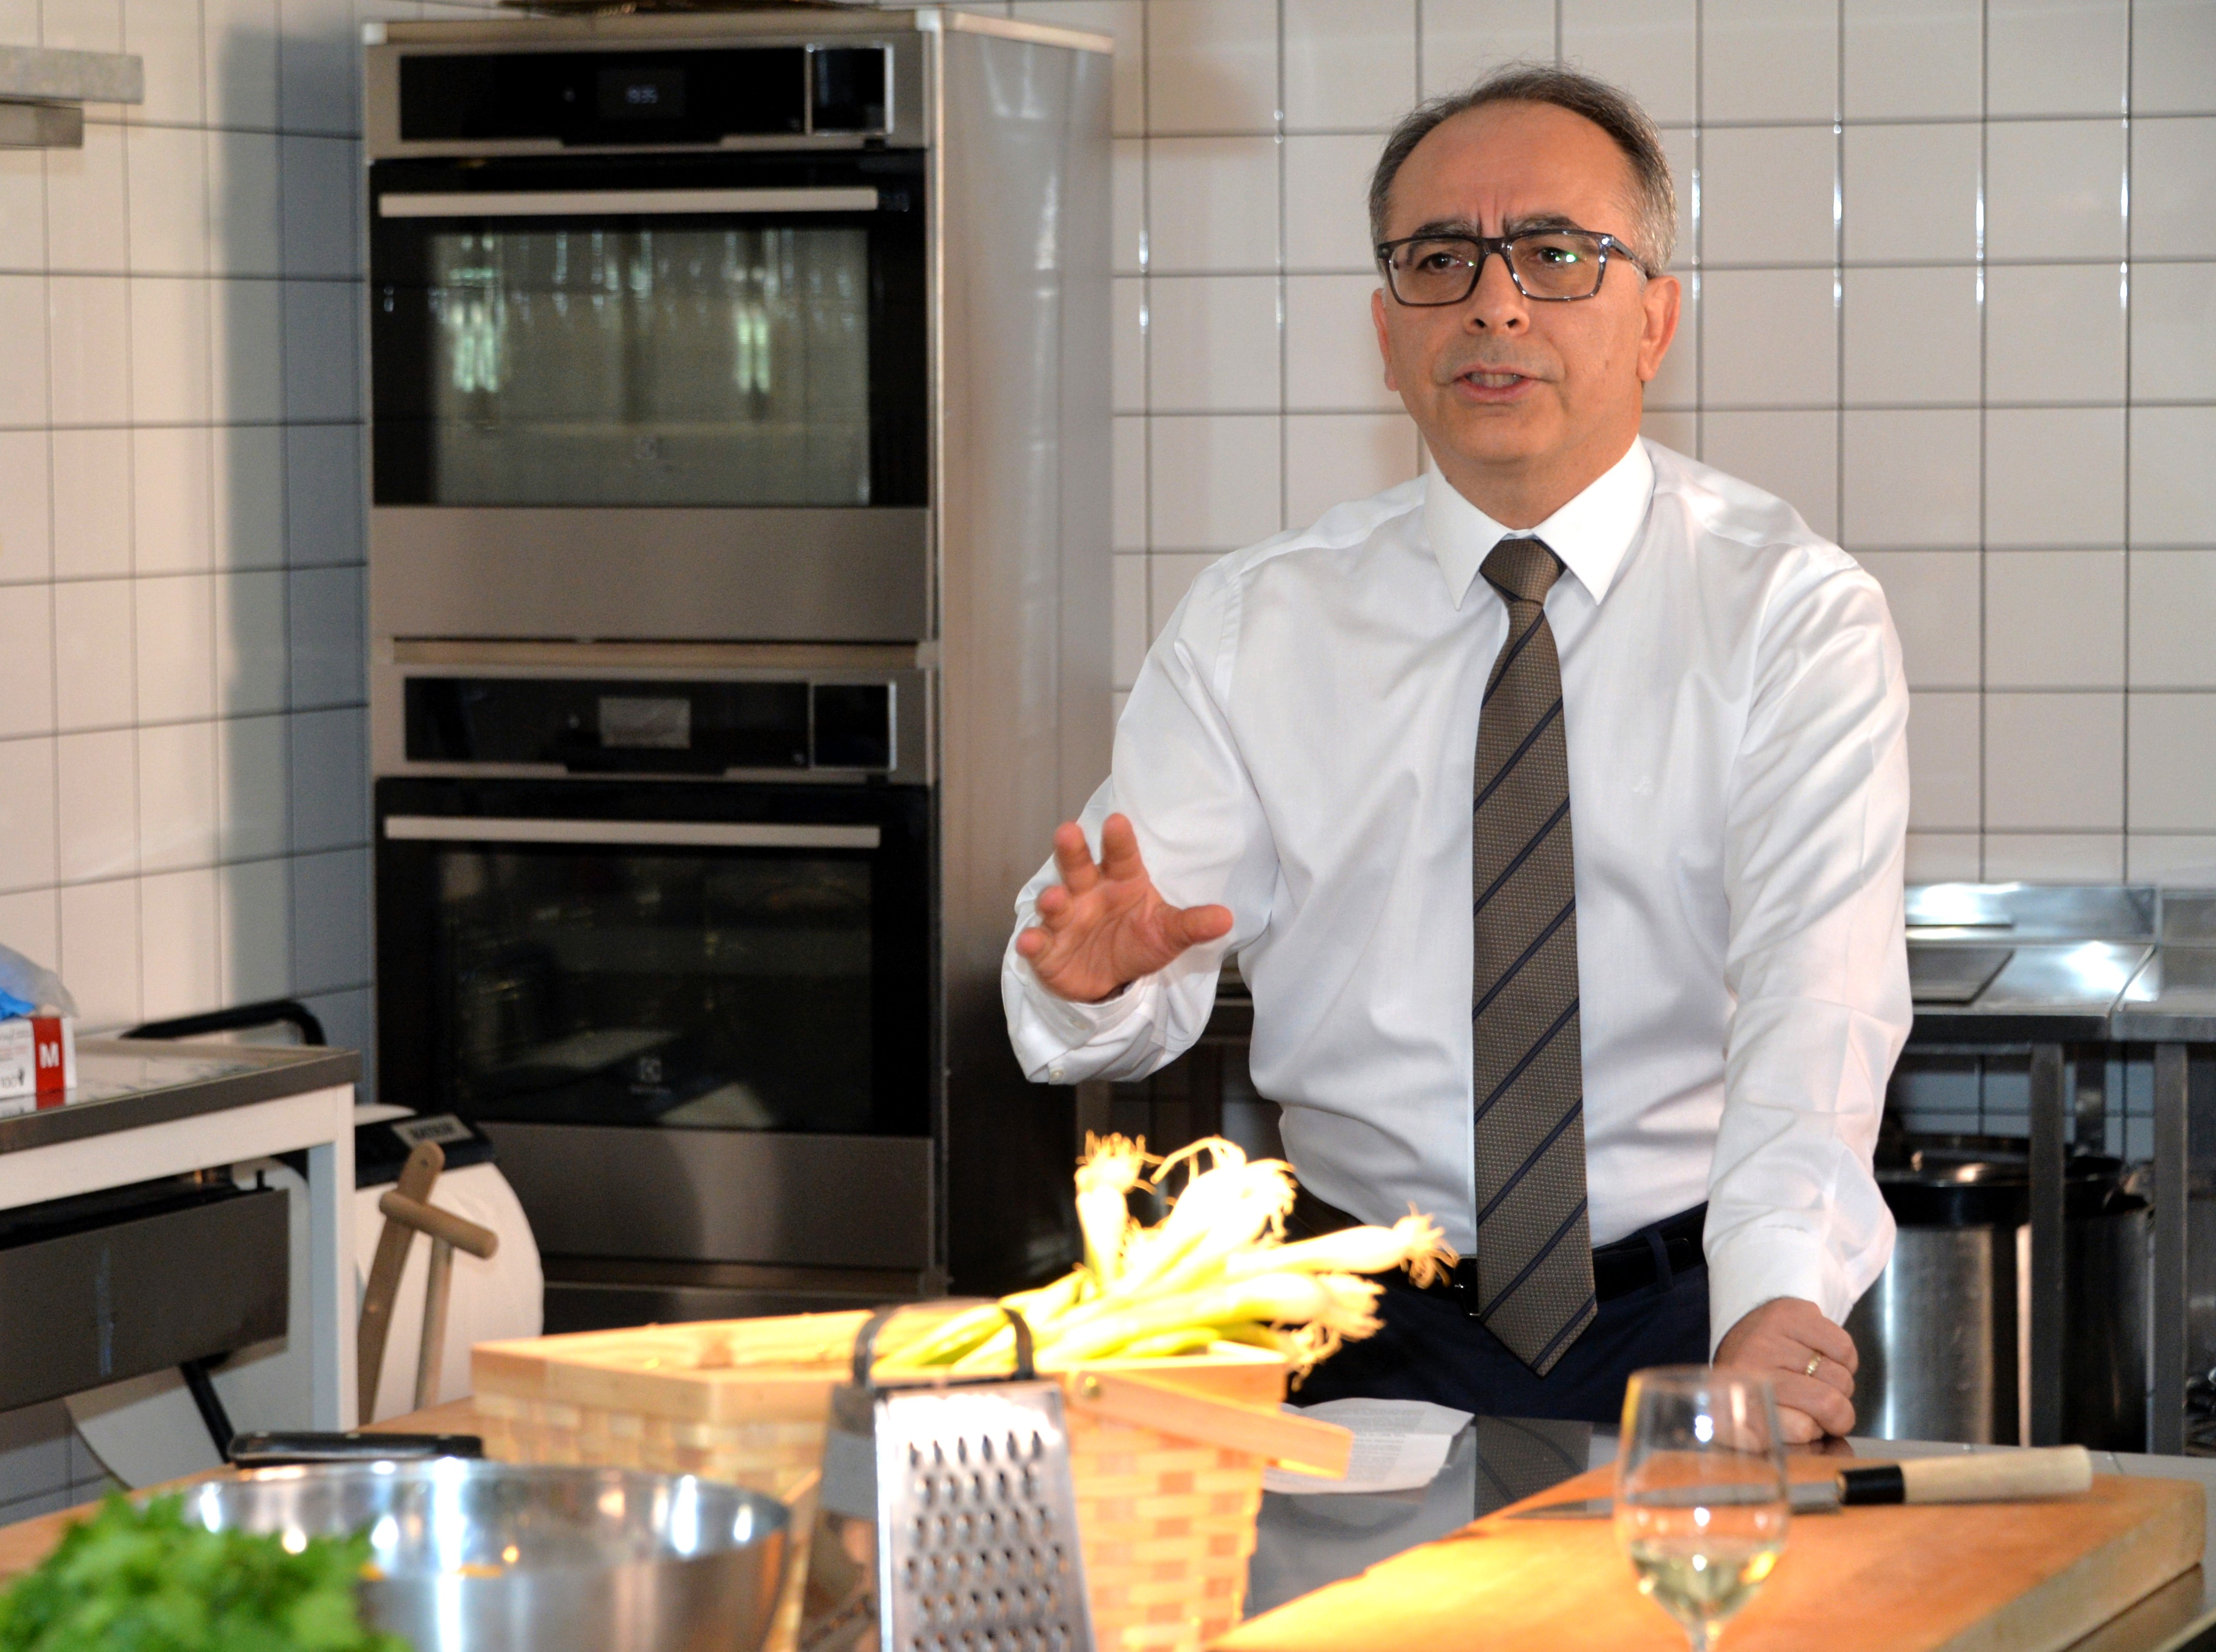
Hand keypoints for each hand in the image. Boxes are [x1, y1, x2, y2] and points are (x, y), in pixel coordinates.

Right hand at [1015, 814, 1233, 1003]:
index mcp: (1121, 880)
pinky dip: (1033, 942)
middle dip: (1072, 851)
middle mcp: (1088, 892)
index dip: (1118, 840)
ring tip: (1053, 897)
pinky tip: (1030, 941)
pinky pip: (1039, 943)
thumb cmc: (1138, 941)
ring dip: (1052, 899)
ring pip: (1056, 903)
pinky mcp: (1049, 949)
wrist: (1108, 979)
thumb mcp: (1167, 933)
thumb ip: (1191, 925)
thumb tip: (1226, 918)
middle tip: (1067, 832)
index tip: (1117, 821)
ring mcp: (1065, 919)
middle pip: (1078, 867)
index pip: (1121, 855)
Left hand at [1713, 1296, 1856, 1444]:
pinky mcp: (1791, 1311)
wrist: (1740, 1335)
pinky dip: (1845, 1360)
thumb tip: (1802, 1438)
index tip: (1809, 1428)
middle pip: (1828, 1404)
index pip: (1800, 1428)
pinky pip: (1844, 1347)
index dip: (1814, 1431)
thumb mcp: (1752, 1421)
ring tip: (1820, 1381)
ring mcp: (1770, 1334)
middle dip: (1838, 1414)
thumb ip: (1768, 1439)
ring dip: (1841, 1386)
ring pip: (1841, 1378)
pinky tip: (1824, 1358)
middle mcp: (1752, 1363)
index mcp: (1741, 1397)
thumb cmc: (1755, 1385)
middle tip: (1824, 1409)